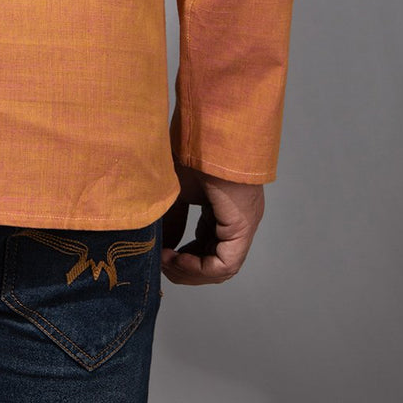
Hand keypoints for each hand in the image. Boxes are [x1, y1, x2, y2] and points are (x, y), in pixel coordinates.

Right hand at [160, 162, 264, 285]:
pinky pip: (226, 264)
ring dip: (191, 271)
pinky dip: (200, 268)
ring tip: (166, 262)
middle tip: (161, 263)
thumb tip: (160, 247)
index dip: (183, 257)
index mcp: (223, 208)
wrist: (206, 131)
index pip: (206, 245)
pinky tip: (178, 259)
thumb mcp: (174, 190)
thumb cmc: (190, 150)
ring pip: (221, 267)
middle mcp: (236, 220)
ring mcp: (242, 224)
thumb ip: (169, 219)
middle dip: (186, 268)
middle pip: (213, 260)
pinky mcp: (243, 226)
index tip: (160, 254)